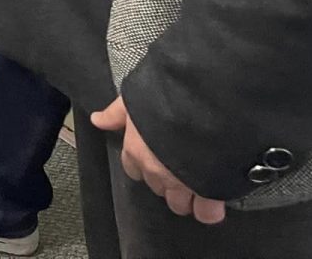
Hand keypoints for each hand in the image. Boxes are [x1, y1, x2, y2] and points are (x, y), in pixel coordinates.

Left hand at [92, 97, 225, 223]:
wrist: (203, 106)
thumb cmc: (166, 99)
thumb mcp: (135, 98)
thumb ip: (116, 113)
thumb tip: (97, 120)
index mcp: (136, 149)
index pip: (132, 169)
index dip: (144, 165)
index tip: (155, 158)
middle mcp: (154, 171)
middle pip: (157, 187)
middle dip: (167, 181)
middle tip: (180, 168)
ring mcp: (180, 183)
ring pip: (179, 203)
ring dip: (187, 196)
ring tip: (198, 183)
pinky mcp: (207, 191)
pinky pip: (206, 212)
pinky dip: (210, 209)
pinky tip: (214, 199)